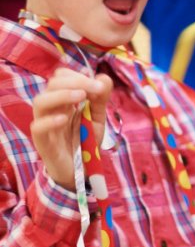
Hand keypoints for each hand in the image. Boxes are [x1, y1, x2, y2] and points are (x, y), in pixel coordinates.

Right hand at [31, 68, 112, 189]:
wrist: (80, 170)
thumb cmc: (85, 141)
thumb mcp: (97, 119)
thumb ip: (100, 100)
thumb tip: (105, 78)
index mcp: (64, 100)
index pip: (61, 77)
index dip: (78, 76)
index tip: (98, 85)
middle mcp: (52, 109)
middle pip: (51, 85)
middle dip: (74, 82)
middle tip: (94, 88)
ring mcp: (45, 124)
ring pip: (40, 102)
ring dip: (61, 95)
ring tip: (80, 96)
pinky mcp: (42, 141)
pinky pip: (37, 127)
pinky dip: (50, 121)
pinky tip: (65, 119)